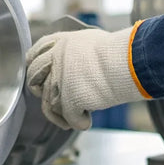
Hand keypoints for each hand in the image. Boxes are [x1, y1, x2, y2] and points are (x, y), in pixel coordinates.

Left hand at [26, 26, 146, 129]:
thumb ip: (75, 52)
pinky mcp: (70, 99)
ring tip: (77, 117)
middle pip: (34, 80)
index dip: (34, 68)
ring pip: (51, 103)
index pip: (34, 55)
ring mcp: (60, 80)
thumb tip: (76, 64)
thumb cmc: (120, 52)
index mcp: (60, 42)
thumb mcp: (91, 41)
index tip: (38, 78)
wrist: (130, 60)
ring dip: (63, 113)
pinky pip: (69, 118)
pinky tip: (87, 121)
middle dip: (41, 92)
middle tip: (56, 99)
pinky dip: (78, 122)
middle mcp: (55, 59)